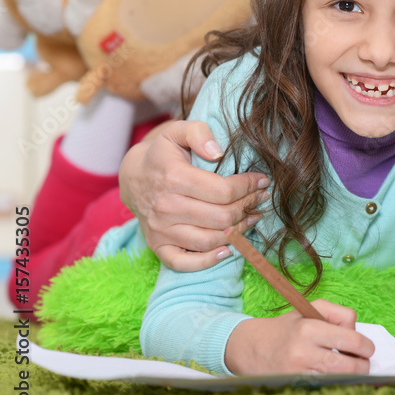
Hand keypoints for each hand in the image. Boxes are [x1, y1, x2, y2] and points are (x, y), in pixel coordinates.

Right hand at [119, 120, 269, 271]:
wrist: (132, 176)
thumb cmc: (163, 153)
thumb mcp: (177, 131)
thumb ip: (198, 132)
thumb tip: (218, 151)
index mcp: (174, 178)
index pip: (223, 191)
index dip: (249, 187)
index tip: (262, 181)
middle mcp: (165, 207)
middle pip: (221, 217)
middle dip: (248, 207)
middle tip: (260, 199)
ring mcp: (160, 229)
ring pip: (209, 240)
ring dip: (238, 232)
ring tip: (251, 217)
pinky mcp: (157, 245)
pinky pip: (184, 263)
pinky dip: (208, 262)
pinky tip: (228, 250)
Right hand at [225, 300, 373, 374]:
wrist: (253, 347)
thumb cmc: (290, 327)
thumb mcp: (311, 308)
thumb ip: (339, 314)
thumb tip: (356, 332)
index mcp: (310, 328)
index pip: (352, 340)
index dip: (366, 347)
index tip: (367, 349)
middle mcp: (303, 351)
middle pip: (349, 366)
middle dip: (363, 366)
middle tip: (363, 362)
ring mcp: (298, 372)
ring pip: (339, 380)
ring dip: (351, 377)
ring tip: (350, 369)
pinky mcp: (294, 386)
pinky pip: (325, 387)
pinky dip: (335, 383)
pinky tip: (333, 376)